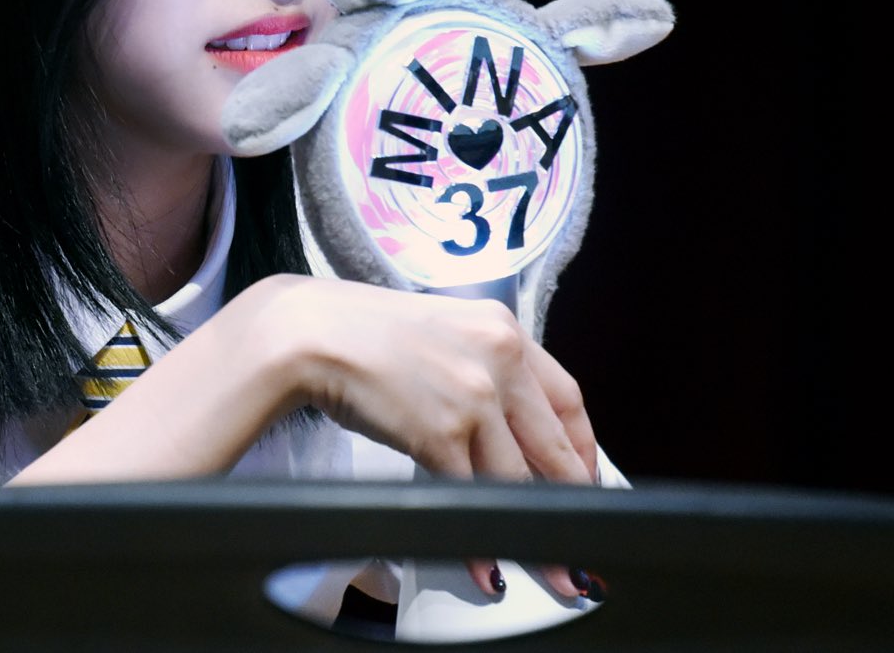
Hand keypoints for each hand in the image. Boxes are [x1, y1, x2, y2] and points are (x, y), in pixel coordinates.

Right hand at [263, 276, 598, 599]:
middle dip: (574, 499)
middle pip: (555, 445)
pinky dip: (480, 540)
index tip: (582, 476)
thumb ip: (484, 368)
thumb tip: (509, 429)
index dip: (582, 446)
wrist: (311, 333)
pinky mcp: (442, 432)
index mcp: (502, 328)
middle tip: (578, 532)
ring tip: (545, 564)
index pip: (567, 396)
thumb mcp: (443, 333)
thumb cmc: (364, 333)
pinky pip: (474, 498)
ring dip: (533, 532)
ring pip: (520, 480)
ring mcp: (474, 396)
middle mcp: (499, 358)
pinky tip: (486, 564)